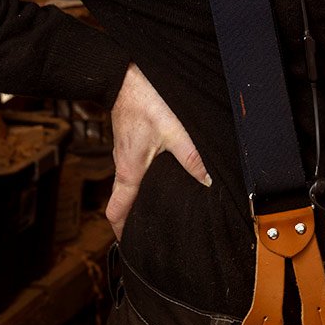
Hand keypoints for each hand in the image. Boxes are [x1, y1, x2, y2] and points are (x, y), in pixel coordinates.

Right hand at [106, 64, 210, 238]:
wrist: (126, 77)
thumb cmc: (146, 104)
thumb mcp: (174, 131)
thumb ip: (191, 157)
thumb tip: (207, 182)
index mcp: (129, 172)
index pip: (116, 212)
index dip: (121, 232)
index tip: (130, 246)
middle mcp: (122, 167)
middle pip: (122, 202)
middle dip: (133, 220)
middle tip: (150, 232)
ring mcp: (123, 155)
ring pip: (128, 186)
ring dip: (138, 199)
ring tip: (159, 209)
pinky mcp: (129, 144)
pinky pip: (132, 170)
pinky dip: (141, 181)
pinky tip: (160, 178)